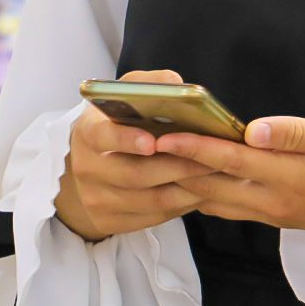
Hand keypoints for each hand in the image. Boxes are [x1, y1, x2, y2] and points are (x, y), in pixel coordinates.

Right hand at [53, 70, 213, 241]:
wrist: (90, 166)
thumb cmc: (117, 124)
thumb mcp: (124, 96)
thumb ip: (147, 85)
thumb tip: (176, 84)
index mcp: (88, 132)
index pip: (102, 137)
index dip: (126, 140)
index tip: (152, 141)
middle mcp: (87, 168)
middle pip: (135, 175)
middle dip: (178, 167)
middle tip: (214, 160)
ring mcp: (96, 199)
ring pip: (151, 200)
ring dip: (189, 189)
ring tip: (217, 175)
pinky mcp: (110, 221)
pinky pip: (155, 217)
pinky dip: (183, 205)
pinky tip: (204, 192)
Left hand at [156, 115, 304, 238]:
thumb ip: (297, 133)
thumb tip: (252, 129)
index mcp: (290, 178)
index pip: (230, 160)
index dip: (192, 146)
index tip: (160, 133)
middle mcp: (275, 201)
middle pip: (212, 185)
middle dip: (175, 167)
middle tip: (142, 148)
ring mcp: (276, 213)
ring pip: (216, 201)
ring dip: (185, 183)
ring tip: (156, 163)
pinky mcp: (280, 218)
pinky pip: (230, 209)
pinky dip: (205, 195)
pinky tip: (192, 181)